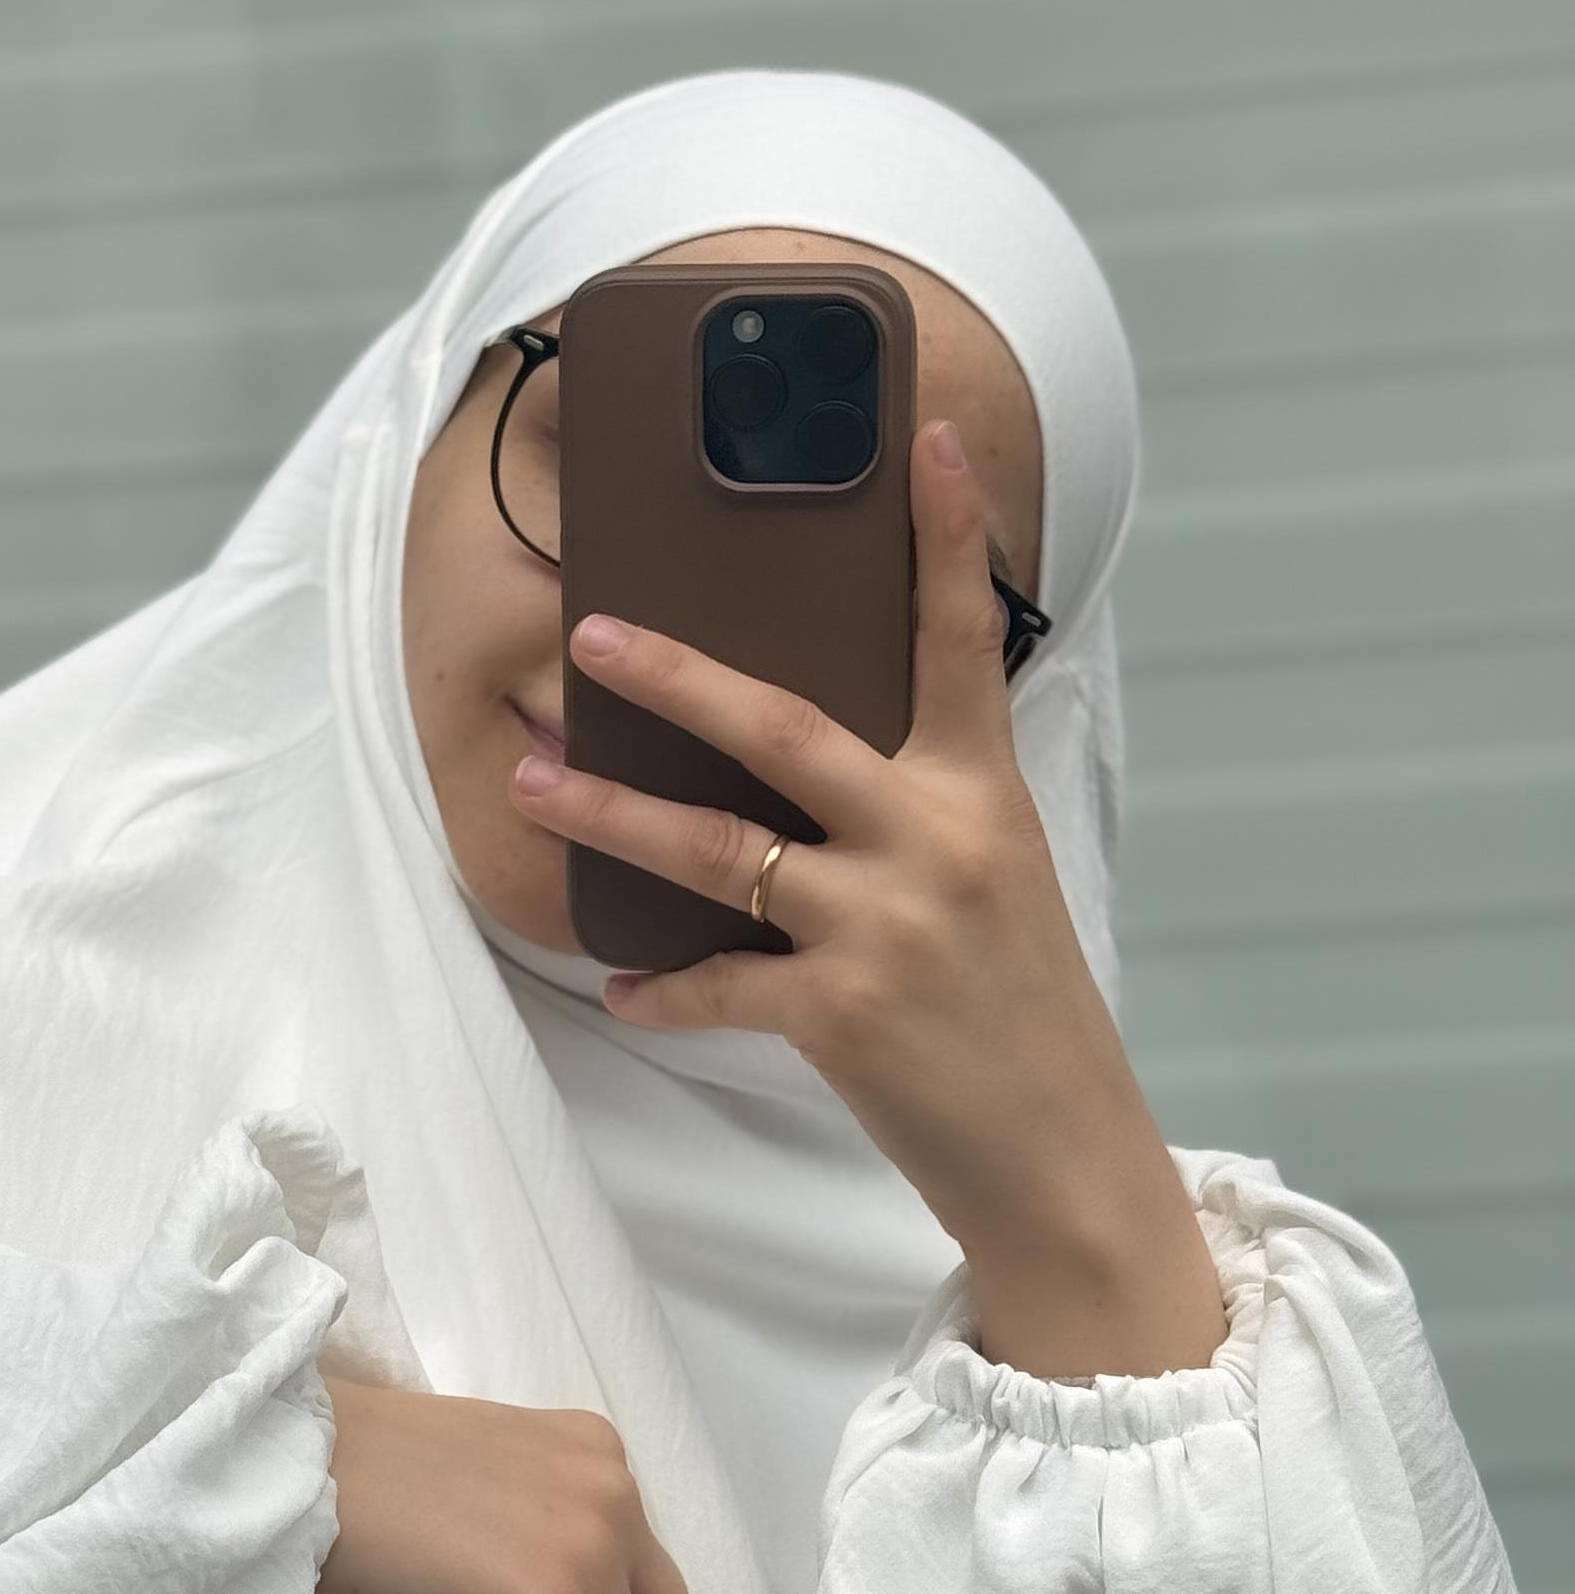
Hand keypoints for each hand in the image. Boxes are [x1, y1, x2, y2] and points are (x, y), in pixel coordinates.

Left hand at [507, 422, 1226, 1381]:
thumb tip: (823, 767)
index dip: (944, 536)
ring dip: (611, 815)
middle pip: (783, 727)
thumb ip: (927, 814)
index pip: (963, 640)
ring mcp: (885, 926)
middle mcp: (935, 843)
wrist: (1062, 1156)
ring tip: (532, 778)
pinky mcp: (842, 1013)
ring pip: (717, 849)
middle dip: (674, 675)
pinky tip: (623, 988)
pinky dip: (664, 989)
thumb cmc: (1023, 1018)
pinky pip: (719, 985)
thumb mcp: (1003, 885)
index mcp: (983, 795)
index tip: (921, 437)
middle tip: (590, 630)